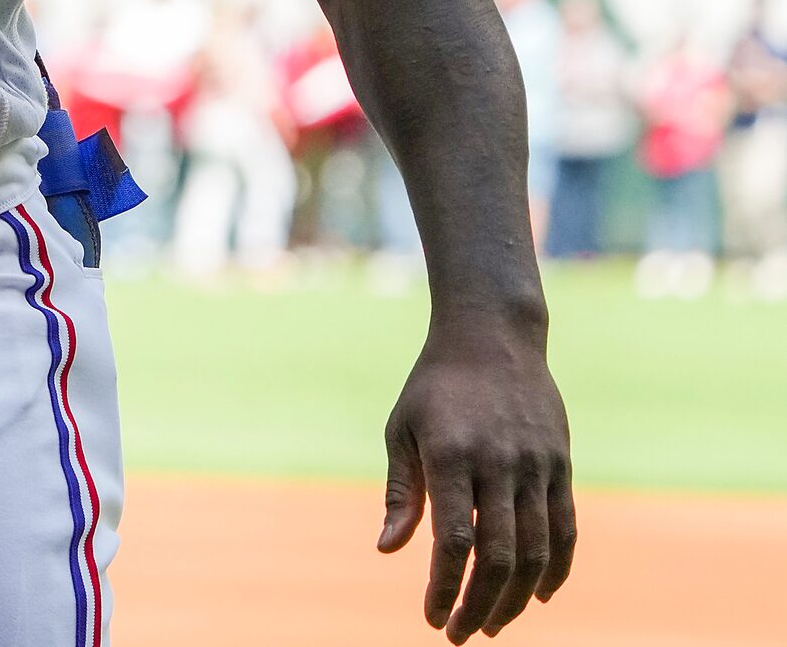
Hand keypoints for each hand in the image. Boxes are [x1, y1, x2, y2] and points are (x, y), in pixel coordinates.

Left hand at [378, 323, 574, 639]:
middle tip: (462, 634)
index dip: (445, 587)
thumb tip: (389, 549)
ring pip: (537, 551)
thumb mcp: (403, 431)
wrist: (493, 337)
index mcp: (452, 456)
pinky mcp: (562, 465)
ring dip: (517, 598)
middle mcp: (499, 464)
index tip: (433, 618)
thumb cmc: (435, 387)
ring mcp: (536, 466)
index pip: (454, 541)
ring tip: (493, 623)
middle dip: (480, 604)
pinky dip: (557, 569)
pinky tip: (541, 596)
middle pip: (498, 556)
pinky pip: (566, 529)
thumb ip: (402, 493)